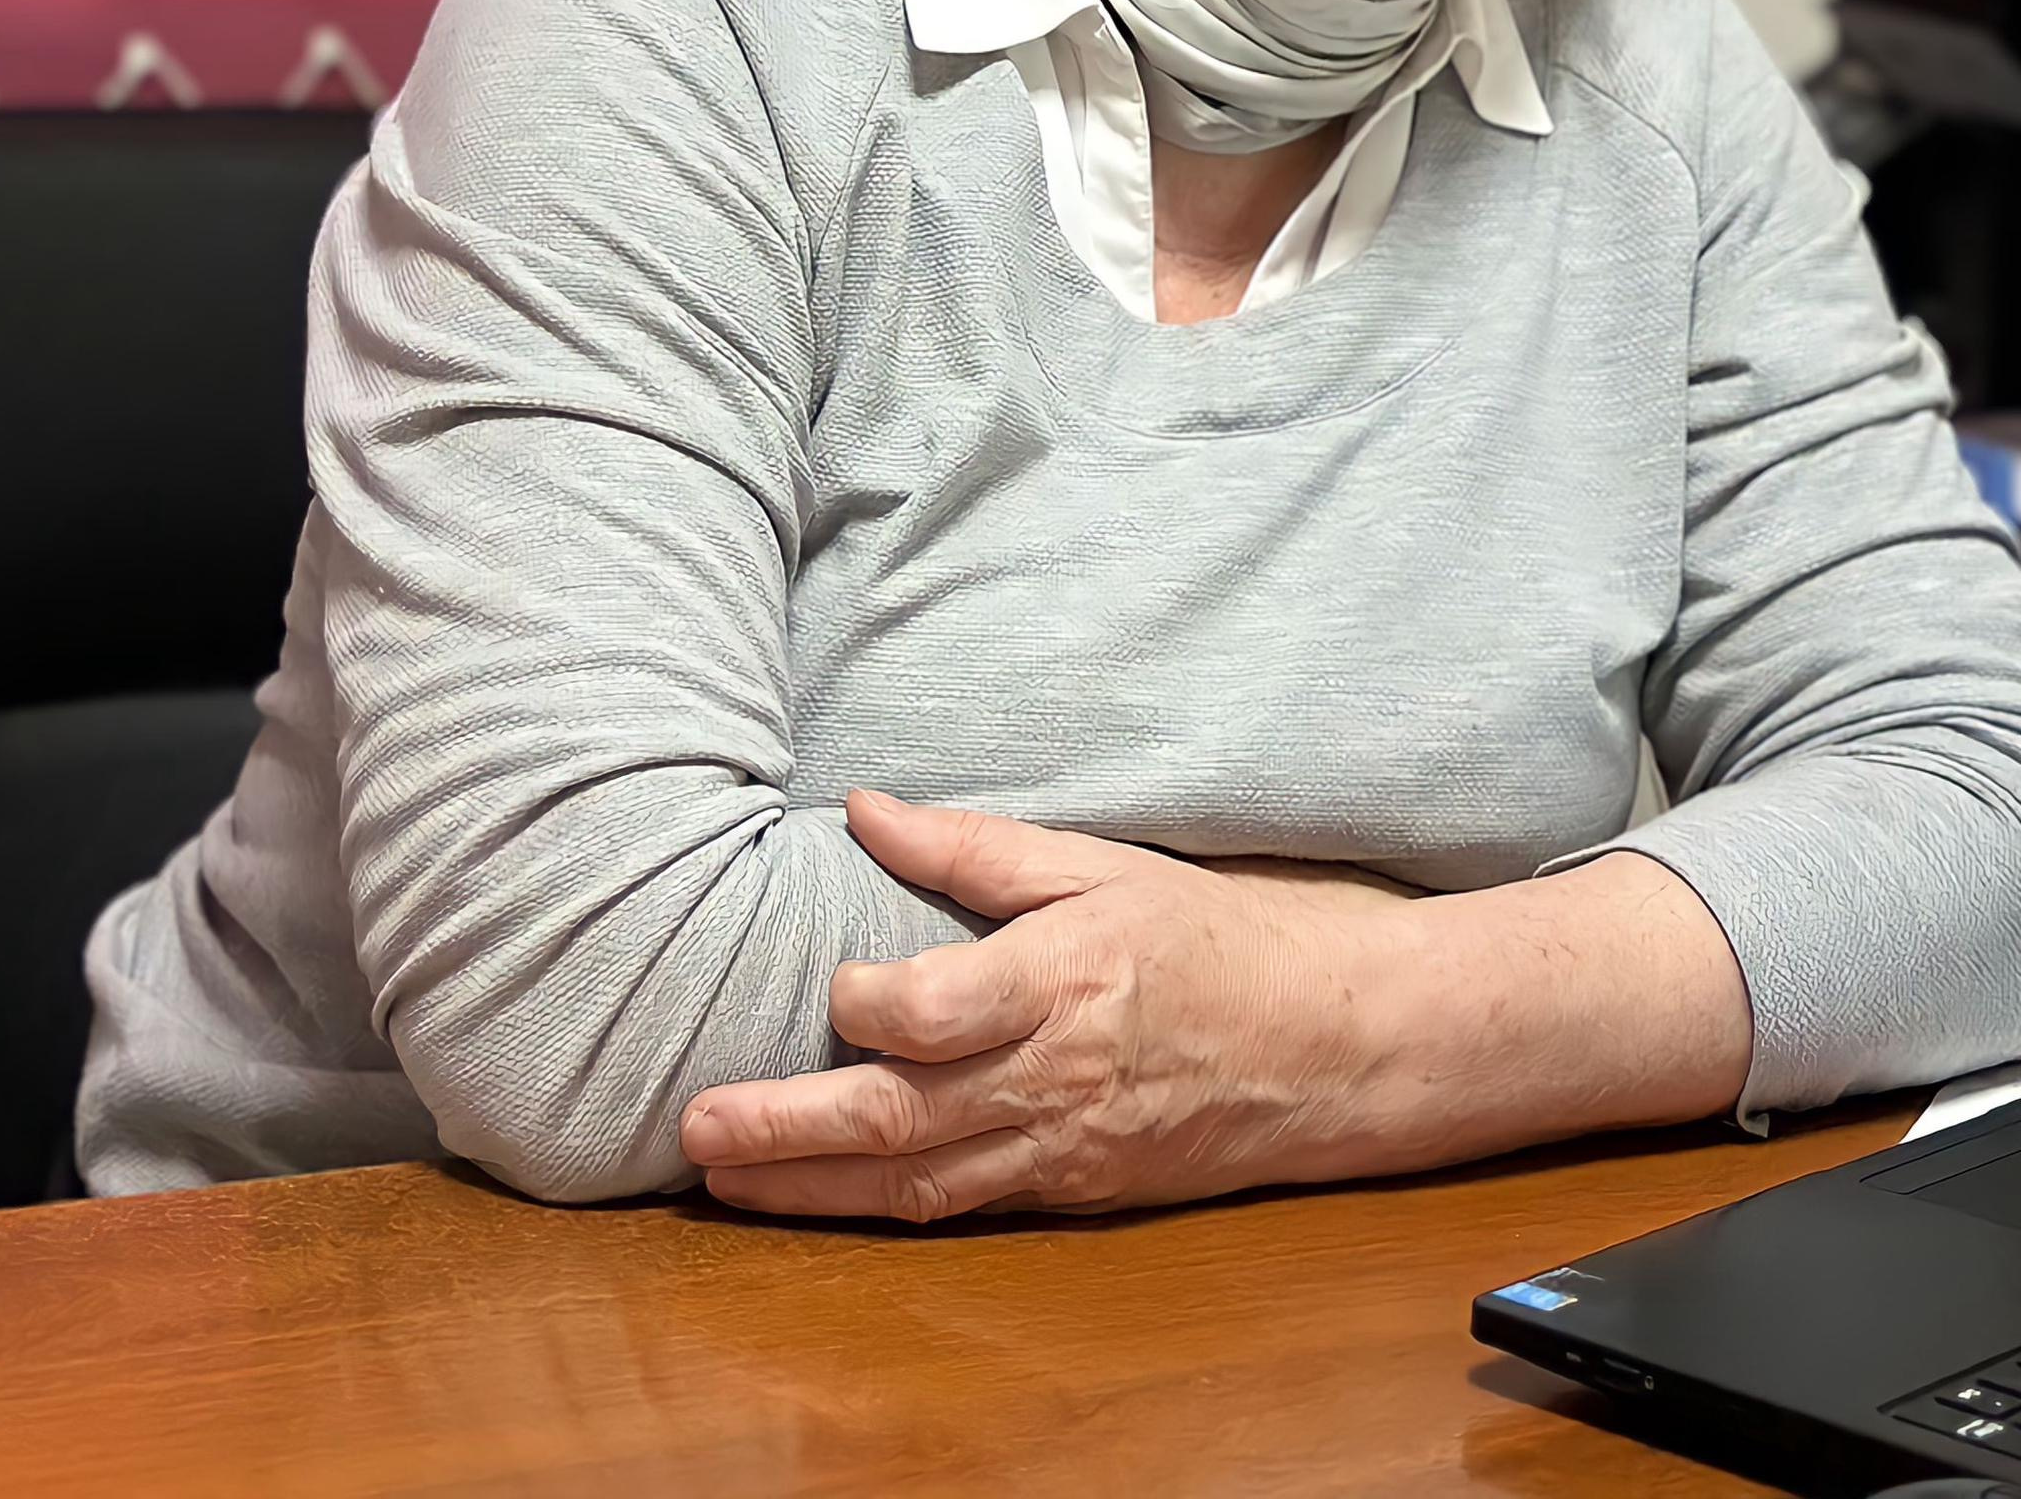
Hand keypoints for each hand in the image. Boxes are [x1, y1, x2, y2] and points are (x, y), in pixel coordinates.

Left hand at [675, 790, 1415, 1223]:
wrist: (1322, 1046)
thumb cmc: (1211, 935)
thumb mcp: (1099, 865)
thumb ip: (974, 849)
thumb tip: (863, 811)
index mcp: (1062, 980)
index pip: (937, 1013)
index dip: (866, 1005)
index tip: (827, 982)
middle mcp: (1052, 1079)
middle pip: (899, 1120)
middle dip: (788, 1128)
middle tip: (697, 1124)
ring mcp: (1059, 1150)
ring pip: (913, 1185)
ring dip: (809, 1188)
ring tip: (720, 1176)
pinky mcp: (1069, 1194)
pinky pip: (958, 1209)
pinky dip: (879, 1210)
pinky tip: (816, 1200)